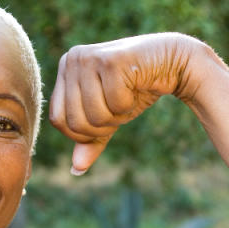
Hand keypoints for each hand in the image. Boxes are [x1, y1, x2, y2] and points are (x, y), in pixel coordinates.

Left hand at [48, 33, 212, 174]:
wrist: (171, 62)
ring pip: (94, 115)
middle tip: (119, 107)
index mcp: (65, 70)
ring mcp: (89, 58)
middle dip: (102, 126)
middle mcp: (71, 60)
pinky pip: (114, 104)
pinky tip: (136, 87)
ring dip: (117, 116)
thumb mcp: (109, 117)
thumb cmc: (135, 89)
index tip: (105, 120)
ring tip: (127, 96)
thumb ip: (90, 140)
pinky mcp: (110, 60)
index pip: (57, 120)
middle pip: (74, 122)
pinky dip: (129, 104)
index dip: (82, 132)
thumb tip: (76, 169)